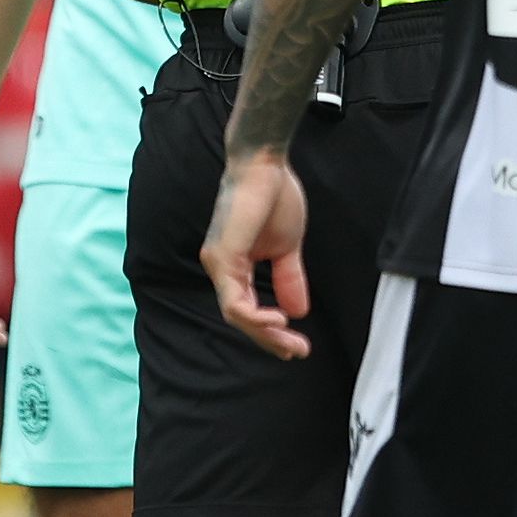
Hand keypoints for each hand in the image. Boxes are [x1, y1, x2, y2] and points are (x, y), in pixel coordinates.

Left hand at [202, 148, 310, 357]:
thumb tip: (297, 311)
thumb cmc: (274, 196)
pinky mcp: (222, 256)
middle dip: (271, 339)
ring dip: (265, 334)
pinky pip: (234, 301)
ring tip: (291, 342)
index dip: (271, 330)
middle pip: (241, 318)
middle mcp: (221, 267)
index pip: (249, 309)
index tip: (297, 344)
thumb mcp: (287, 248)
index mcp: (235, 266)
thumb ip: (289, 278)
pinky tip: (278, 321)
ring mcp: (218, 263)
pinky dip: (255, 317)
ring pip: (236, 315)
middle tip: (297, 352)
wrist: (265, 164)